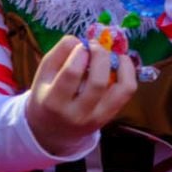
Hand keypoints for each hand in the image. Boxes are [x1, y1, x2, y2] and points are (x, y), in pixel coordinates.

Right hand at [25, 33, 138, 156]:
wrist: (52, 131)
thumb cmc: (47, 96)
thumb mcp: (44, 74)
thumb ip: (60, 52)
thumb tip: (81, 40)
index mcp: (53, 102)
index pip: (72, 73)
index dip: (80, 52)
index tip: (82, 46)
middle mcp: (77, 114)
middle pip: (98, 82)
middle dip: (100, 55)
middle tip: (96, 46)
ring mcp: (97, 118)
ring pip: (121, 89)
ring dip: (121, 63)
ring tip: (111, 53)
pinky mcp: (110, 116)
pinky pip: (127, 91)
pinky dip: (128, 72)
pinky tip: (119, 63)